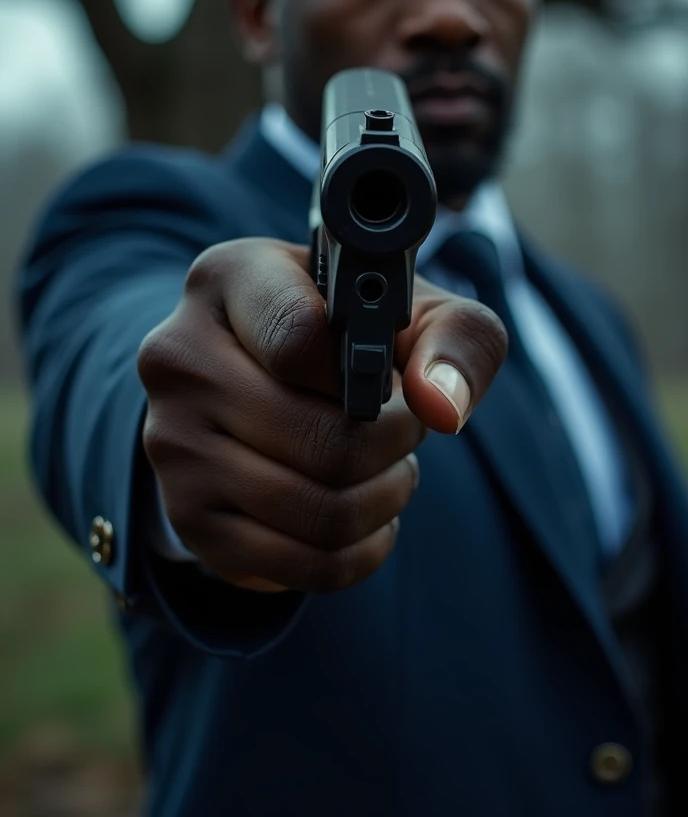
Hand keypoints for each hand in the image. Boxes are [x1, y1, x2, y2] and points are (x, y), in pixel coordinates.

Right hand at [137, 239, 505, 593]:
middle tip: (405, 429)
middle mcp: (180, 356)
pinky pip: (304, 566)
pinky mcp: (189, 519)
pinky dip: (362, 550)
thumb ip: (453, 337)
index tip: (386, 377)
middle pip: (322, 440)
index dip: (369, 374)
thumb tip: (441, 406)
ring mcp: (173, 443)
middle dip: (394, 444)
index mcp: (228, 279)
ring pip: (320, 511)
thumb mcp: (413, 310)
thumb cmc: (348, 335)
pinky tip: (368, 516)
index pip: (300, 338)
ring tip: (391, 468)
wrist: (261, 380)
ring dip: (385, 497)